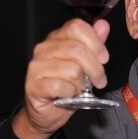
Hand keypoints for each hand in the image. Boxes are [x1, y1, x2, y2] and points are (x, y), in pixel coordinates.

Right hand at [12, 18, 111, 138]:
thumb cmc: (66, 88)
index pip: (76, 27)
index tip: (104, 59)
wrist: (47, 113)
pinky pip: (62, 86)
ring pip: (72, 70)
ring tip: (77, 90)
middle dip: (95, 68)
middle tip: (99, 80)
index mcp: (56, 39)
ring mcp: (37, 67)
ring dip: (81, 84)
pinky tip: (67, 95)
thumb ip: (92, 45)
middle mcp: (44, 49)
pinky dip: (70, 94)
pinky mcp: (33, 85)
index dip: (95, 42)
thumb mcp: (84, 65)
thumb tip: (103, 25)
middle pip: (77, 50)